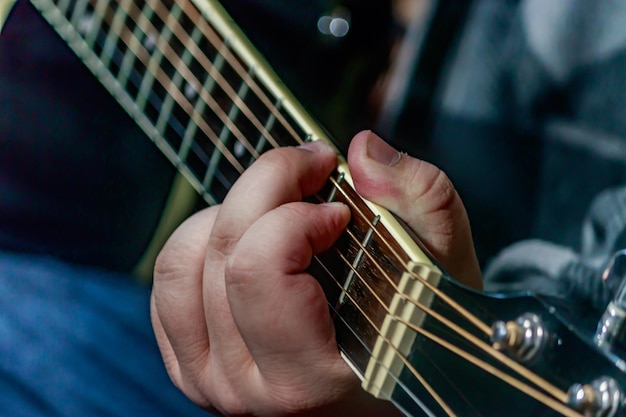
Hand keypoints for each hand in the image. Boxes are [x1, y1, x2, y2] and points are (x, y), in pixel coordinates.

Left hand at [150, 131, 480, 415]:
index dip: (297, 215)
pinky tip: (248, 237)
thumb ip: (419, 202)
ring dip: (231, 212)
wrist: (391, 379)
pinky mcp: (189, 367)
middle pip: (225, 254)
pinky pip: (169, 282)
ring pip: (182, 262)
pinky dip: (202, 240)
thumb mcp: (442, 266)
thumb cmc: (417, 328)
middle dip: (268, 184)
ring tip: (279, 210)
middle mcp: (249, 390)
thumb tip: (361, 151)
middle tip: (311, 168)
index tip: (339, 208)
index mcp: (312, 380)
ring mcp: (210, 381)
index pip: (260, 272)